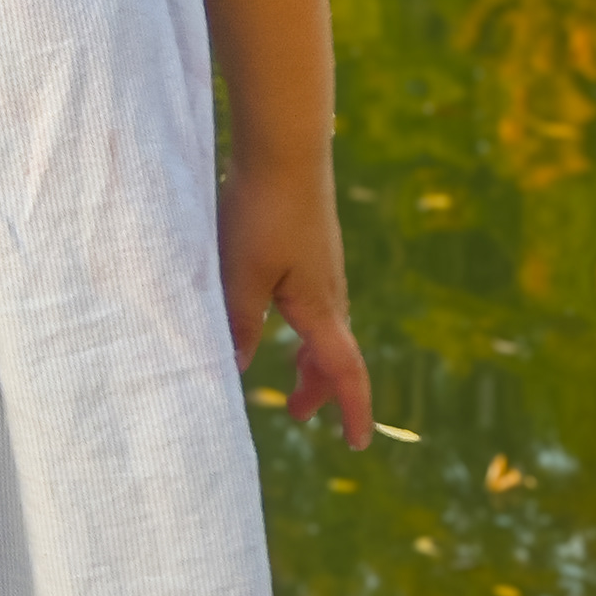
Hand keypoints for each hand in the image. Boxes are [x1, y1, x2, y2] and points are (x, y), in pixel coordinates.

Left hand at [221, 159, 371, 448]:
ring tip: (291, 372)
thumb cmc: (261, 213)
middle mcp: (331, 291)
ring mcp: (324, 266)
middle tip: (299, 414)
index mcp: (320, 308)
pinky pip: (315, 300)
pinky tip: (280, 309)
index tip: (358, 444)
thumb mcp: (240, 275)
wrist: (285, 151)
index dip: (353, 411)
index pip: (345, 373)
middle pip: (334, 353)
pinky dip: (305, 324)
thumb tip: (237, 368)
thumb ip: (238, 323)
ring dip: (311, 355)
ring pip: (325, 325)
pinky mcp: (312, 245)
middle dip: (319, 387)